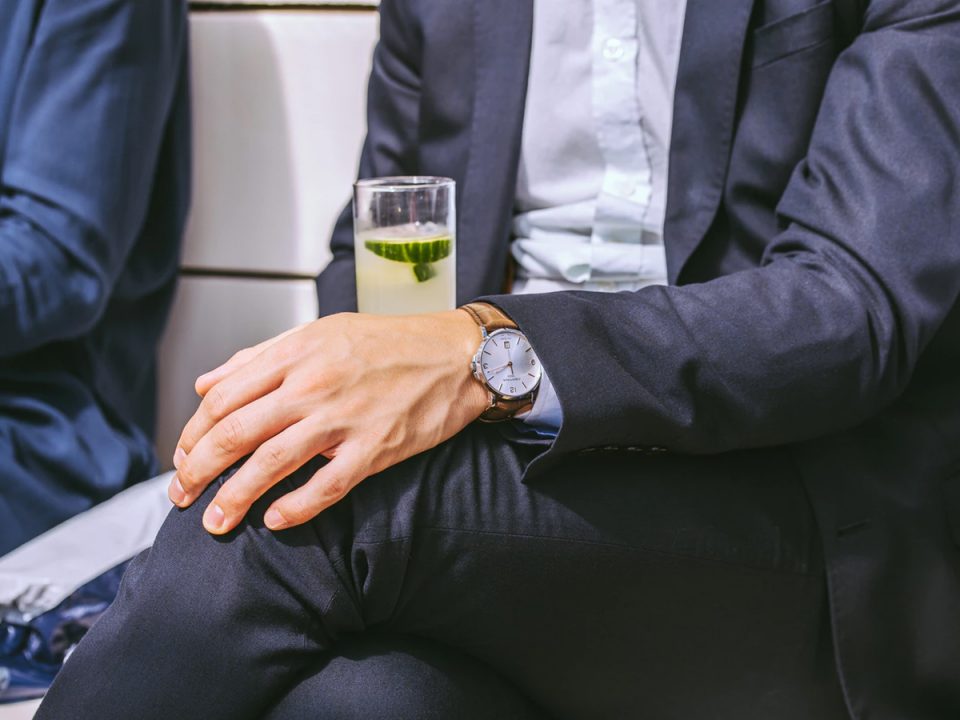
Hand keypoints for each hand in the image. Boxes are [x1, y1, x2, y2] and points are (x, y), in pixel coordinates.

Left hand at [168, 311, 488, 533]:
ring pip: (272, 462)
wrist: (455, 356)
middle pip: (236, 433)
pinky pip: (327, 486)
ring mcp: (344, 418)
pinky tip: (275, 521)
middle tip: (182, 495)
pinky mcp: (375, 448)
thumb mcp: (320, 333)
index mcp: (296, 353)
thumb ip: (260, 358)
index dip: (193, 433)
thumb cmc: (389, 343)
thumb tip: (207, 384)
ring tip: (215, 522)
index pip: (223, 398)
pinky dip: (296, 508)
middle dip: (198, 470)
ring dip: (235, 497)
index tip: (183, 457)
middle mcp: (313, 384)